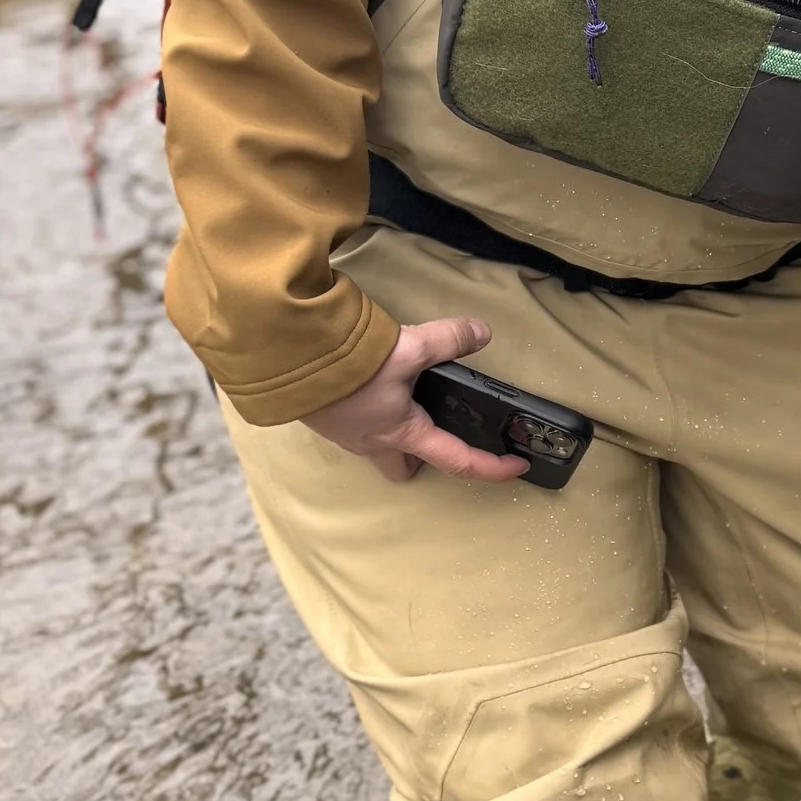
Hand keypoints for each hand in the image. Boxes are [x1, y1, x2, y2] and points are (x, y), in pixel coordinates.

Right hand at [302, 315, 530, 486]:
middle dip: (422, 457)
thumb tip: (481, 332)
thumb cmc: (348, 365)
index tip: (514, 467)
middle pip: (404, 467)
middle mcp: (373, 441)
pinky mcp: (323, 416)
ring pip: (377, 447)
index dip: (491, 468)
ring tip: (403, 399)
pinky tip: (365, 385)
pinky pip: (352, 425)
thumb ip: (448, 339)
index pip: (458, 461)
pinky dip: (365, 412)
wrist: (286, 358)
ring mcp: (344, 432)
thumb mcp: (409, 348)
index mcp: (402, 433)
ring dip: (393, 432)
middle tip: (437, 433)